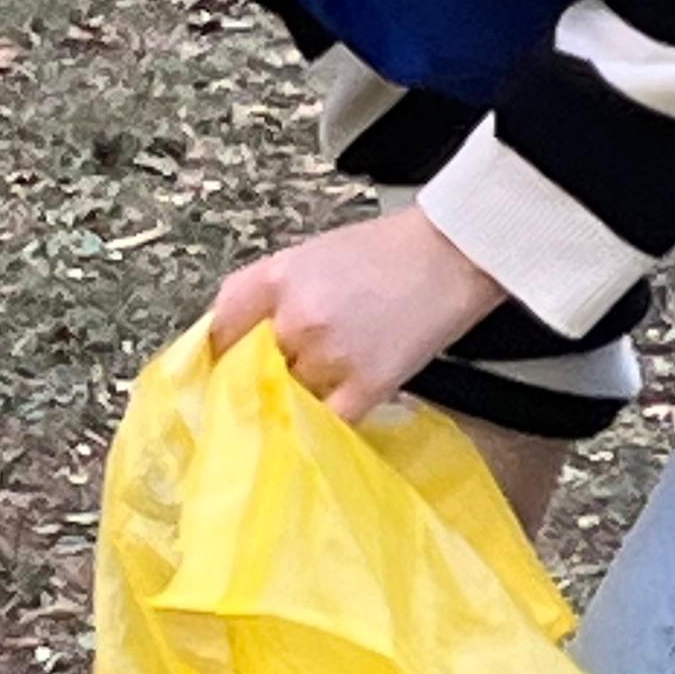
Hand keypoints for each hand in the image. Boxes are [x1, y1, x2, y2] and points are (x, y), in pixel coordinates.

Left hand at [209, 205, 504, 422]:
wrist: (454, 255)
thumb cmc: (387, 252)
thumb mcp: (312, 257)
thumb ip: (270, 296)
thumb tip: (236, 341)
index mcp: (277, 279)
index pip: (221, 329)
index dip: (220, 354)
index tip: (222, 369)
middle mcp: (296, 318)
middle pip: (253, 371)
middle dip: (264, 376)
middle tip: (279, 378)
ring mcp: (329, 355)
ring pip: (290, 399)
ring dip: (301, 398)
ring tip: (328, 380)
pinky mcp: (365, 386)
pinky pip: (326, 421)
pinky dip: (327, 421)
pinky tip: (336, 410)